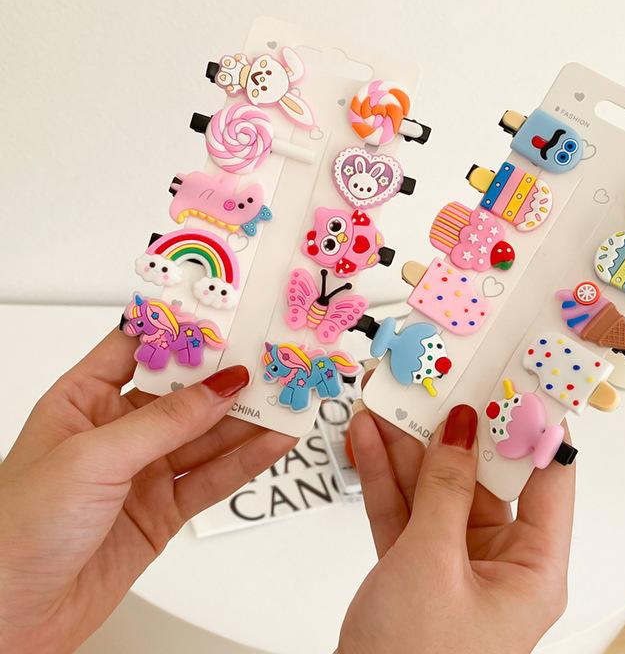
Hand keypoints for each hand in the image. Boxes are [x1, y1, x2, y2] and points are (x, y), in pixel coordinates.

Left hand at [0, 329, 295, 653]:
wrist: (8, 621)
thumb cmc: (16, 531)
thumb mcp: (93, 459)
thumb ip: (165, 422)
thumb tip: (221, 388)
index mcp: (84, 400)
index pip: (140, 347)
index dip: (183, 328)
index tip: (226, 312)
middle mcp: (117, 431)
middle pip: (185, 392)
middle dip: (229, 376)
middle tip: (272, 359)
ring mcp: (144, 471)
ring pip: (208, 435)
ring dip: (248, 418)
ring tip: (288, 397)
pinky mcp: (163, 510)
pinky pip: (214, 477)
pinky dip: (247, 459)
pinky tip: (273, 441)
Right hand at [339, 401, 573, 653]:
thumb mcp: (432, 562)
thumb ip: (445, 488)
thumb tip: (462, 426)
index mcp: (533, 567)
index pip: (547, 478)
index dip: (534, 424)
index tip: (518, 377)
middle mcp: (499, 561)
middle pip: (482, 475)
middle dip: (453, 428)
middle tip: (439, 379)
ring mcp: (454, 562)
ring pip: (436, 487)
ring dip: (409, 446)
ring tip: (390, 398)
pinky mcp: (415, 566)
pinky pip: (404, 509)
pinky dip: (385, 476)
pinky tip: (367, 437)